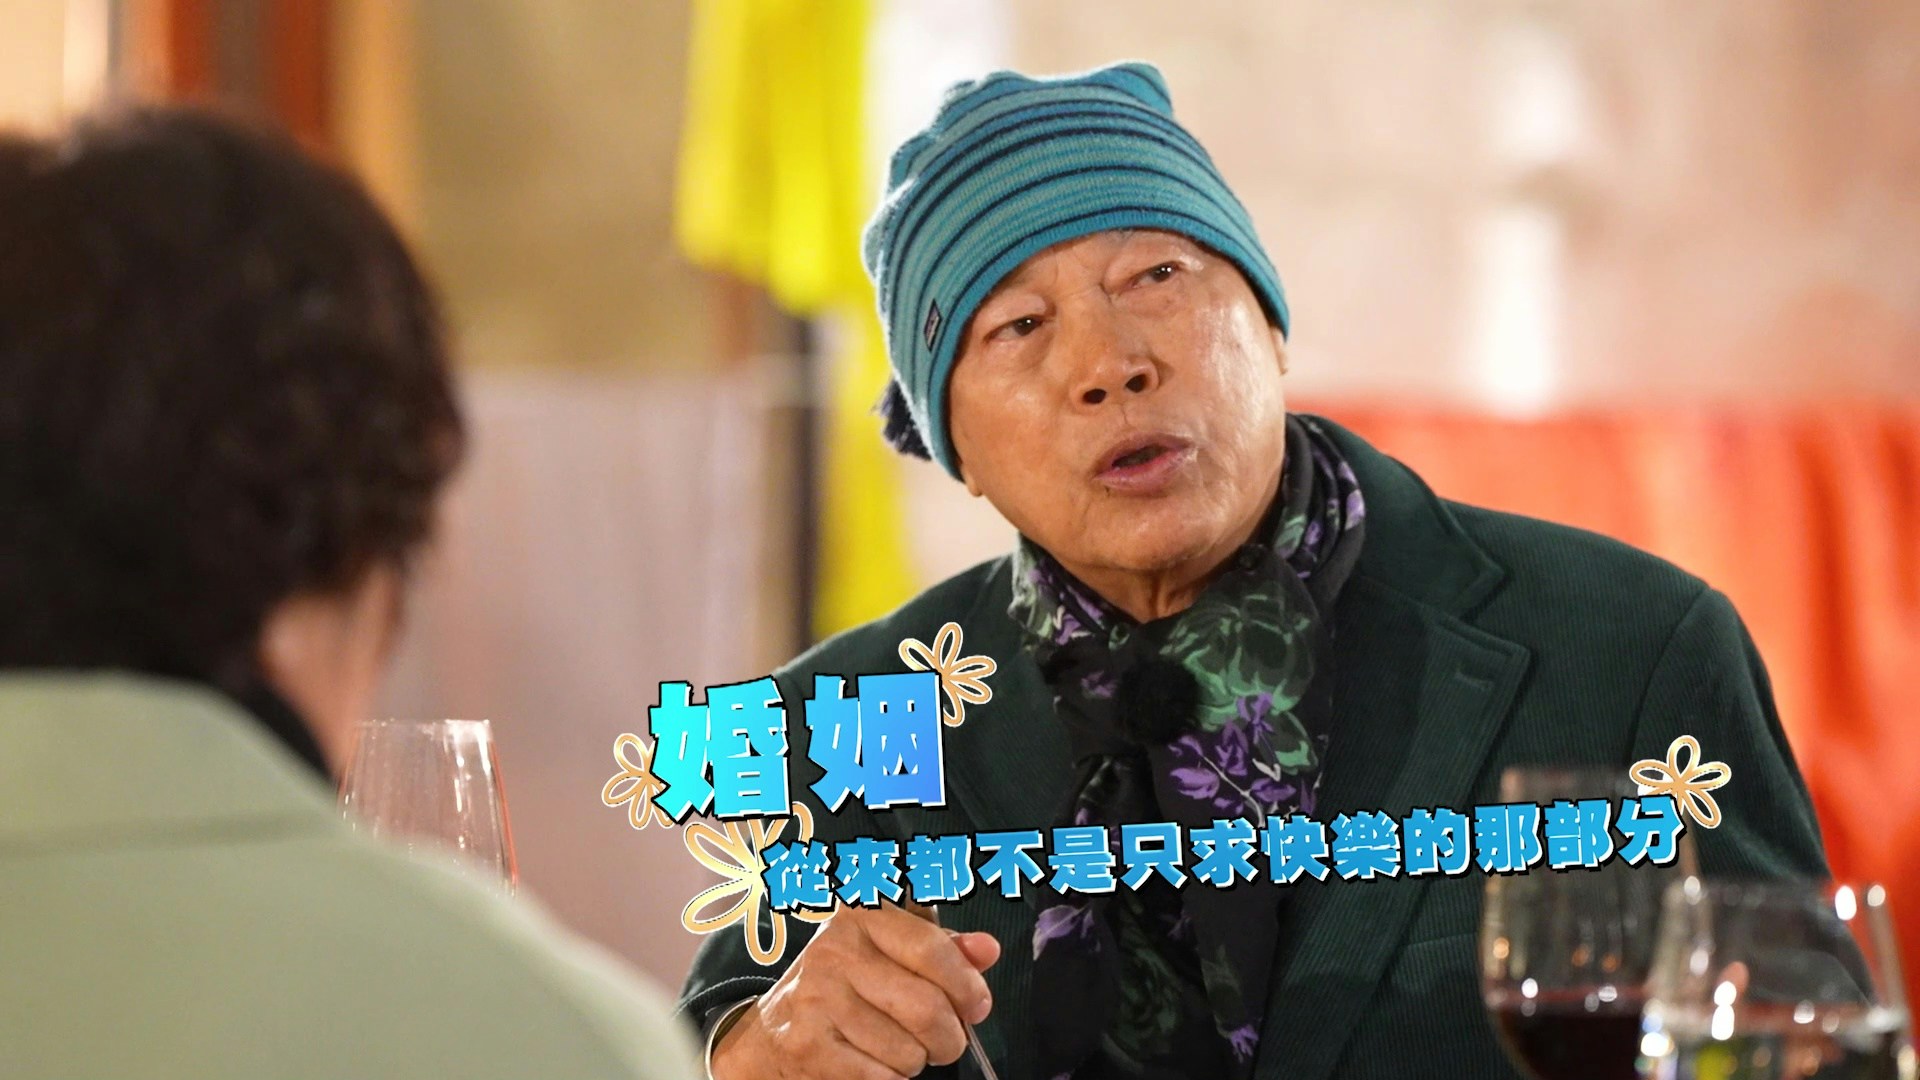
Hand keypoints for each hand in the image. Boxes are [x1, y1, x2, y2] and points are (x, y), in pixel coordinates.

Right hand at [709, 904, 999, 1079]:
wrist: (771, 1033)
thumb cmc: (844, 987)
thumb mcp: (890, 951)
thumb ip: (943, 948)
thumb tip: (987, 950)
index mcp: (862, 915)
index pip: (932, 948)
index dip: (966, 984)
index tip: (977, 1006)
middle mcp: (835, 950)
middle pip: (927, 1007)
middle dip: (949, 1037)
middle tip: (944, 1041)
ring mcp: (816, 998)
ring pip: (907, 1051)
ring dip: (915, 1060)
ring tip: (896, 1046)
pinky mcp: (807, 1046)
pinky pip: (881, 1078)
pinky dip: (890, 1079)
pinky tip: (873, 1061)